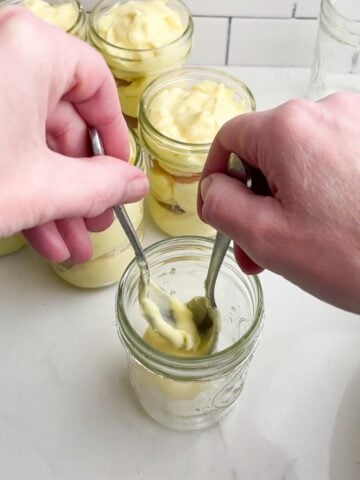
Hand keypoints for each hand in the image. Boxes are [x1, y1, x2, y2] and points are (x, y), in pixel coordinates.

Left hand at [0, 7, 147, 261]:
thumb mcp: (44, 188)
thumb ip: (101, 186)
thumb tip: (132, 184)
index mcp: (30, 51)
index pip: (97, 87)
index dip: (113, 137)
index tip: (119, 172)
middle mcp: (3, 58)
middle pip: (62, 125)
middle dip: (81, 188)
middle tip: (94, 221)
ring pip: (32, 145)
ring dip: (56, 201)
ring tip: (70, 241)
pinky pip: (5, 150)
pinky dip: (25, 193)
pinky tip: (42, 233)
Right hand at [198, 93, 359, 312]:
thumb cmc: (355, 255)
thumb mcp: (265, 237)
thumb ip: (220, 206)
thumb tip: (211, 189)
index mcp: (289, 129)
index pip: (228, 138)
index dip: (215, 176)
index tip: (219, 208)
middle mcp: (327, 112)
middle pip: (265, 151)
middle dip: (254, 199)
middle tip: (256, 247)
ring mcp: (358, 123)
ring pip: (298, 159)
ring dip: (285, 199)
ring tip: (294, 243)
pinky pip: (330, 160)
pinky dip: (317, 190)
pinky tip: (327, 226)